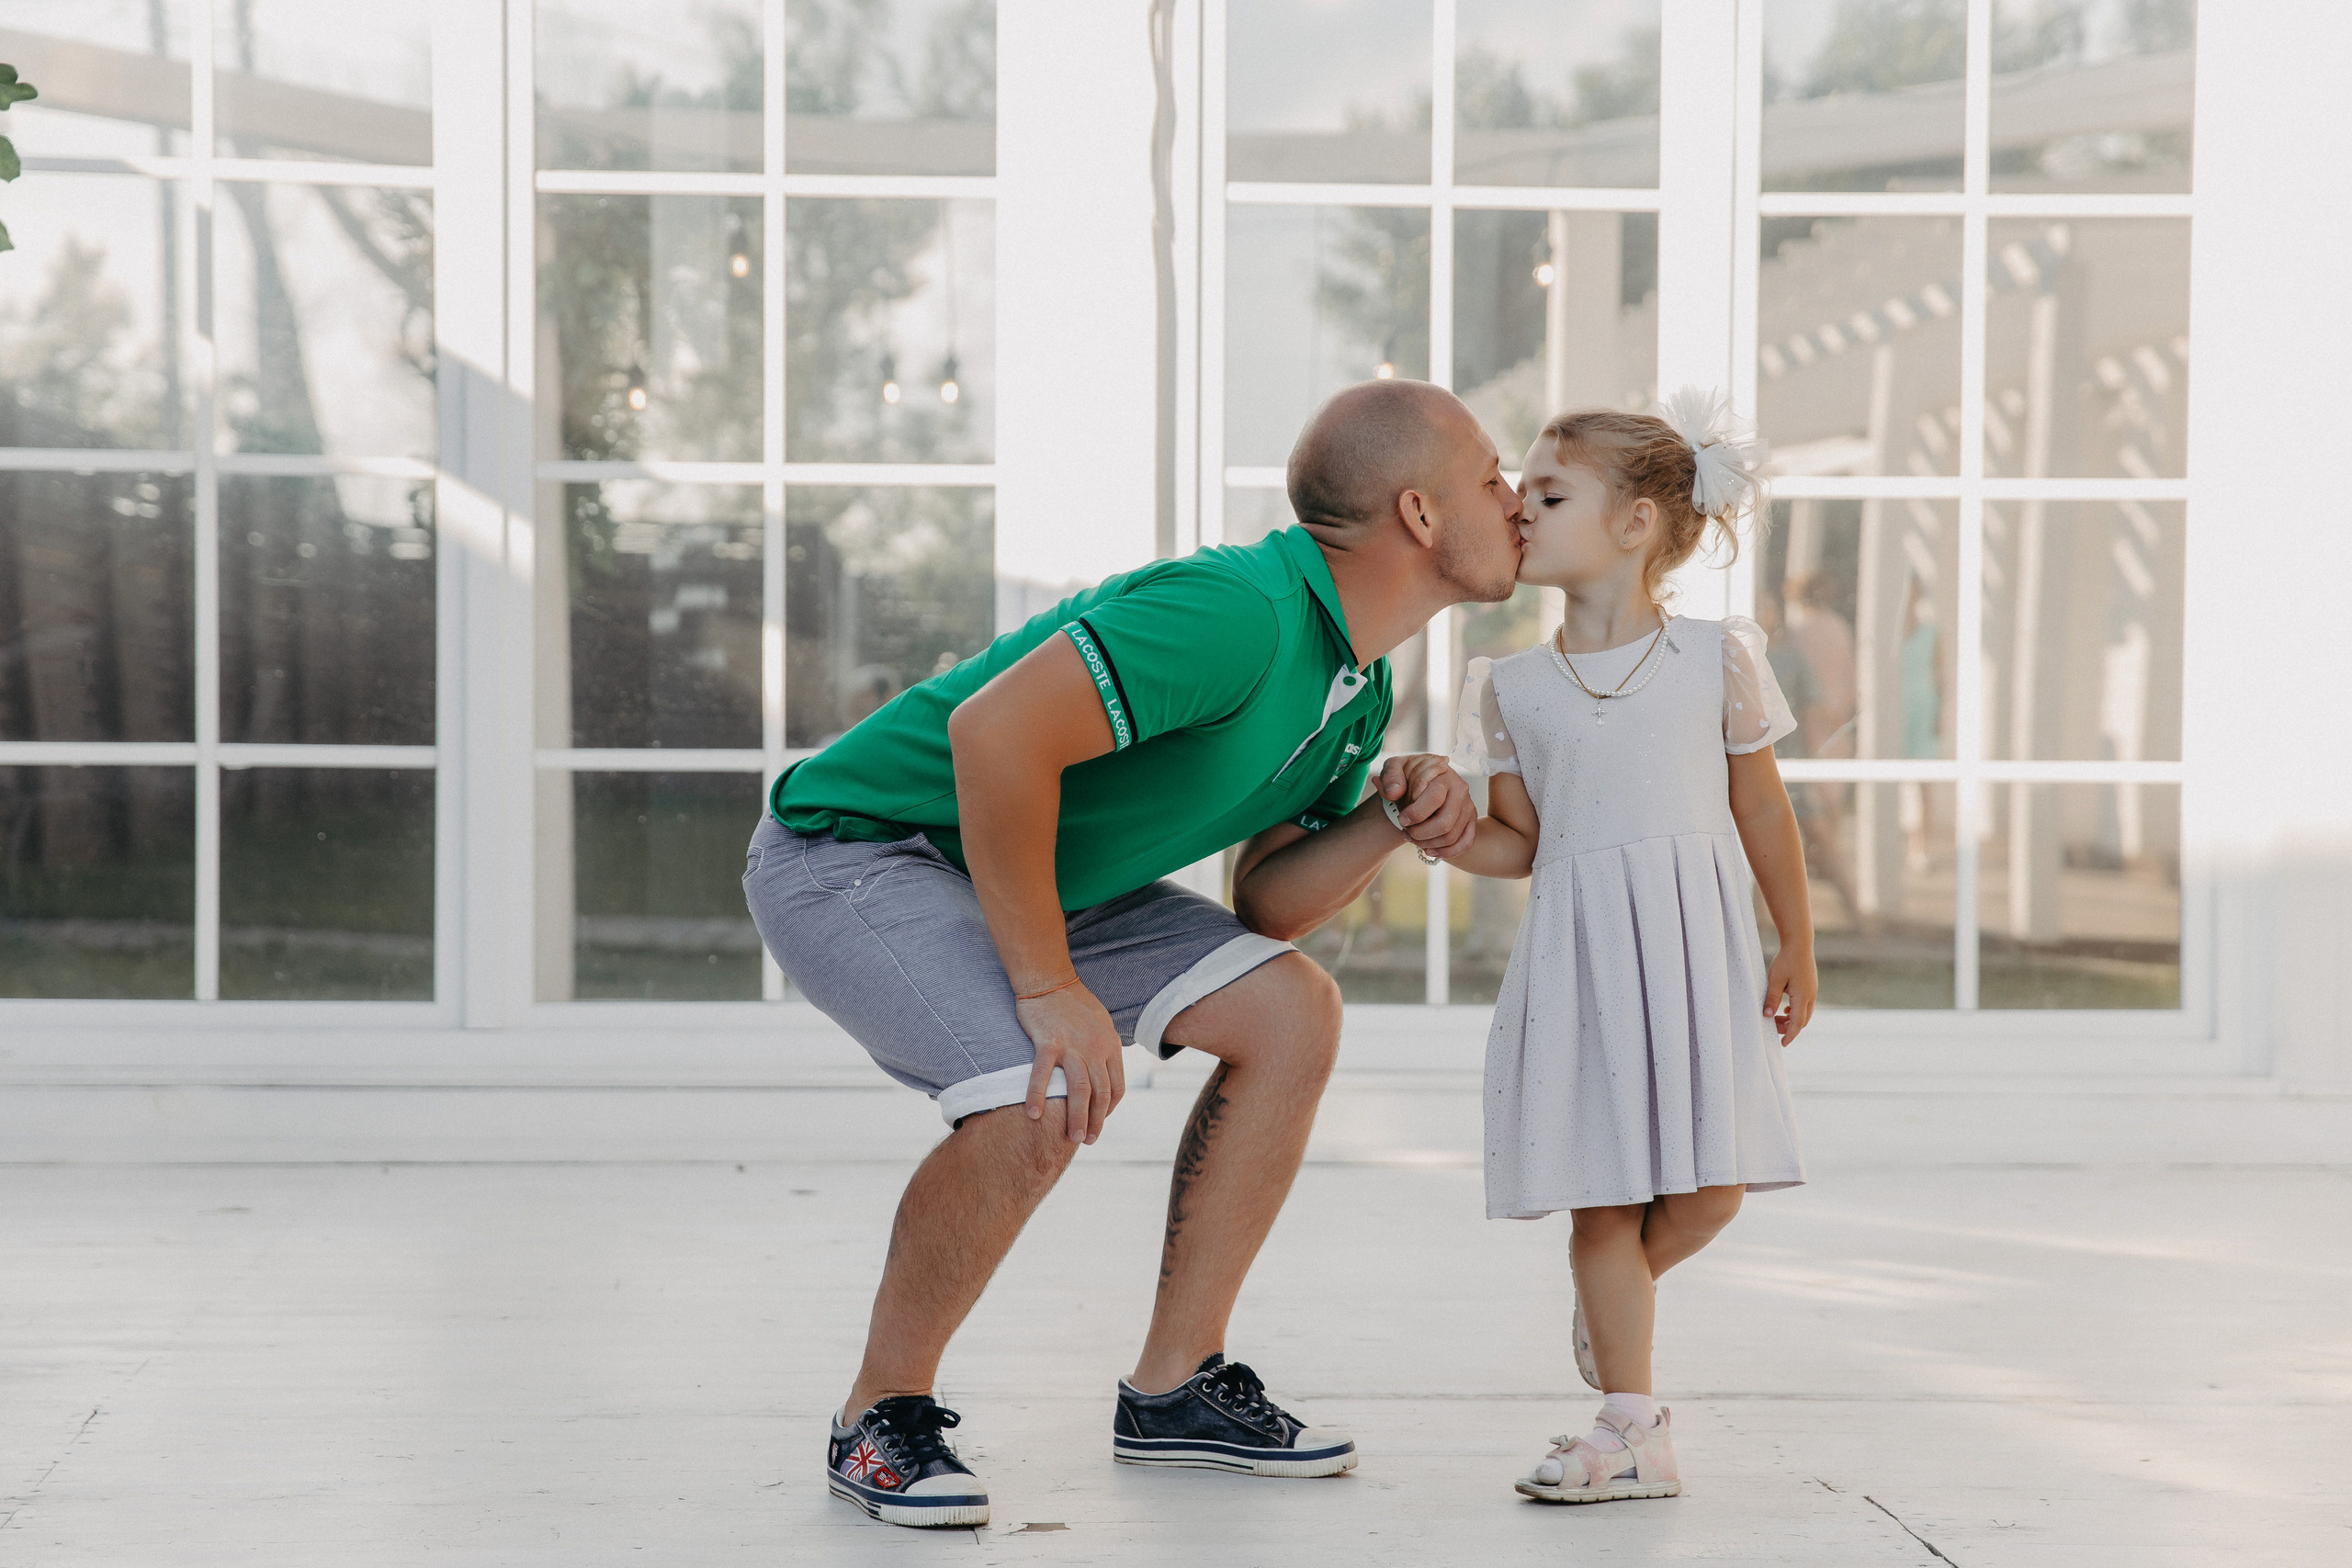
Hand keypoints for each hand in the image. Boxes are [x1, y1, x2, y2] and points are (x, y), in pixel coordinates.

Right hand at [1013, 981, 1125, 1142]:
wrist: (1049, 980)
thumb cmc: (1073, 1003)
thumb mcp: (1101, 1024)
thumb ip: (1105, 1048)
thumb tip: (1106, 1071)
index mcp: (1111, 1046)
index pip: (1117, 1088)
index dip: (1109, 1110)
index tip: (1098, 1122)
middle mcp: (1096, 1048)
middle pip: (1101, 1094)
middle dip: (1096, 1122)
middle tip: (1087, 1140)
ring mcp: (1073, 1046)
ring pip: (1080, 1090)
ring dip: (1077, 1117)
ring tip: (1072, 1137)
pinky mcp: (1049, 1042)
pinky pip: (1043, 1075)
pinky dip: (1039, 1096)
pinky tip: (1034, 1115)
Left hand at [1377, 753, 1476, 860]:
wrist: (1420, 780)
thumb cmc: (1406, 775)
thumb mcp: (1394, 768)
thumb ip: (1390, 777)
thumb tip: (1394, 793)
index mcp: (1443, 775)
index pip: (1434, 798)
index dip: (1415, 814)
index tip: (1401, 819)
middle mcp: (1460, 790)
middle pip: (1444, 823)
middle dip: (1420, 833)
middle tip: (1406, 831)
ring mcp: (1468, 806)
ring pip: (1452, 836)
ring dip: (1428, 843)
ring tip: (1411, 838)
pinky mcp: (1471, 820)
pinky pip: (1465, 843)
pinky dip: (1446, 852)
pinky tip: (1428, 850)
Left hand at [1763, 943, 1815, 1045]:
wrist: (1799, 944)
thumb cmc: (1786, 960)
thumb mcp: (1774, 980)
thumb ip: (1772, 999)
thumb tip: (1767, 1016)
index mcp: (1803, 997)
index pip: (1797, 1023)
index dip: (1790, 1035)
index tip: (1783, 1043)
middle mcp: (1810, 996)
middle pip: (1802, 1020)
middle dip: (1789, 1028)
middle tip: (1773, 1028)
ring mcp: (1812, 991)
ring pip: (1804, 1013)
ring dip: (1791, 1019)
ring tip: (1776, 1018)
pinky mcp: (1810, 986)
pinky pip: (1805, 1005)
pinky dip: (1795, 1011)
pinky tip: (1784, 1008)